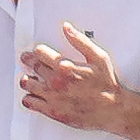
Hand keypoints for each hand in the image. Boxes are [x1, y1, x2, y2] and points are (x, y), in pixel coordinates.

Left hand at [17, 22, 139, 134]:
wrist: (112, 109)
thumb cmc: (107, 84)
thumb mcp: (98, 57)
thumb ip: (80, 41)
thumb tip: (67, 28)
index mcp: (65, 66)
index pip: (39, 52)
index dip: (37, 51)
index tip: (38, 52)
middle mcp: (56, 81)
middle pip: (31, 66)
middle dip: (30, 62)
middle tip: (30, 62)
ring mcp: (52, 97)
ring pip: (26, 83)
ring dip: (27, 79)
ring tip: (32, 78)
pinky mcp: (52, 111)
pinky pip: (28, 102)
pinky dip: (28, 97)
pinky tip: (35, 94)